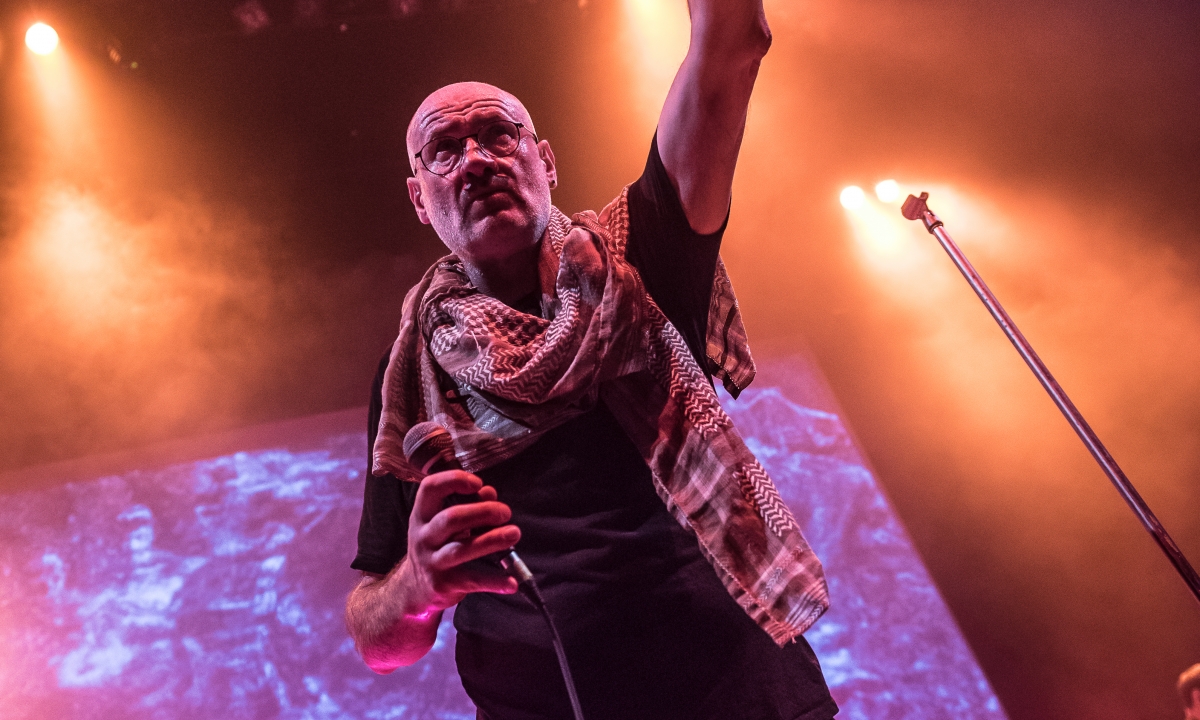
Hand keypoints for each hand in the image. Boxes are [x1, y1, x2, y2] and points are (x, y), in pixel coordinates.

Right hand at [402, 470, 520, 616]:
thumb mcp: (442, 524)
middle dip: (482, 512)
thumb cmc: (436, 546)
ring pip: (462, 549)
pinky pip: (472, 580)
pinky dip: (494, 581)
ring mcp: (432, 562)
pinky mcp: (444, 585)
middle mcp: (423, 537)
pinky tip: (512, 582)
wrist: (413, 588)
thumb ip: (467, 505)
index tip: (477, 483)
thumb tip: (489, 492)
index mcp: (422, 515)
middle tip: (505, 512)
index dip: (453, 480)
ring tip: (514, 533)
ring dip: (491, 540)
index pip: (430, 488)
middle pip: (451, 518)